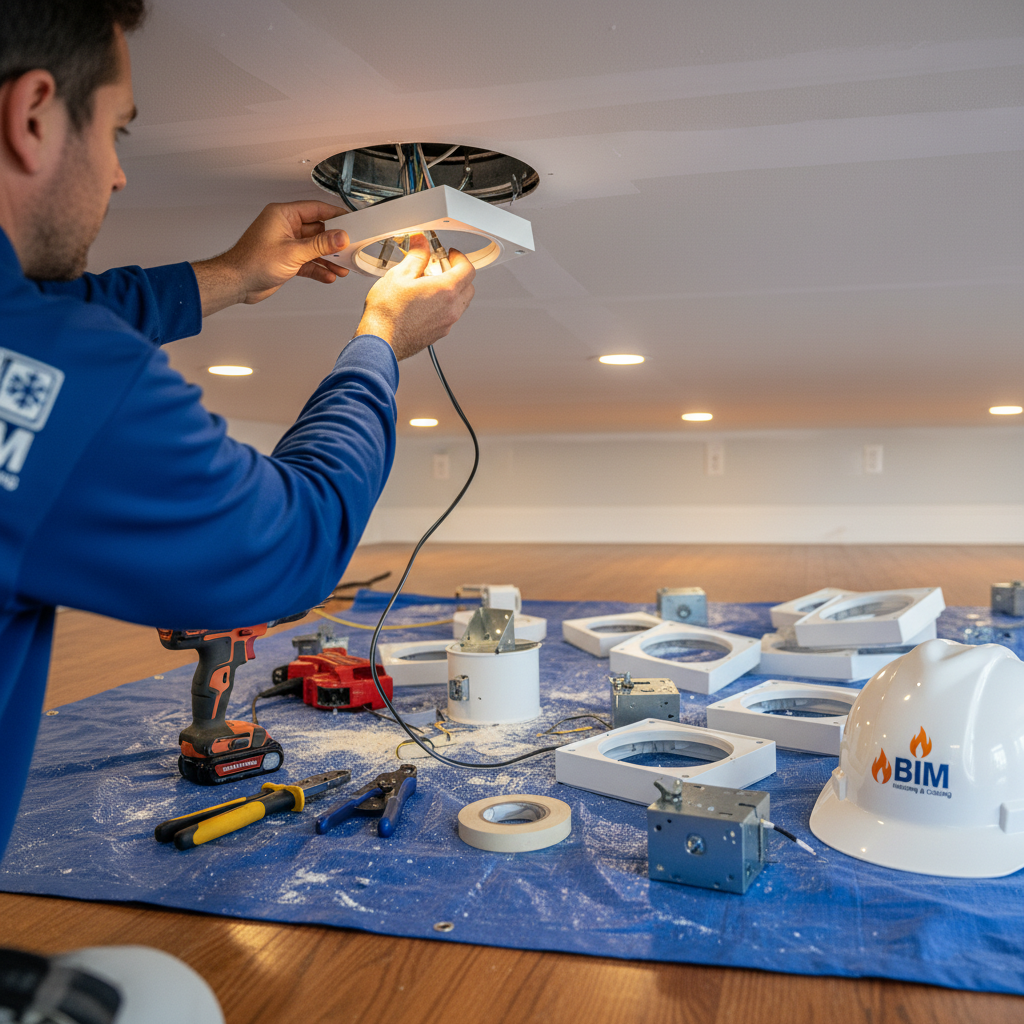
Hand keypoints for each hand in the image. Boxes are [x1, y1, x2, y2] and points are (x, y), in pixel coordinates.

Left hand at [192, 201, 349, 316]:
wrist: (236, 283)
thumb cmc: (251, 262)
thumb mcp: (293, 252)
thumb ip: (320, 245)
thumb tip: (340, 237)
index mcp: (283, 215)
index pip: (316, 209)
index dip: (335, 215)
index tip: (351, 221)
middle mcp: (285, 227)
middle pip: (318, 230)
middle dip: (334, 243)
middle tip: (349, 248)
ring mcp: (286, 244)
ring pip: (314, 248)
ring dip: (328, 259)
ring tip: (342, 267)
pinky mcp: (286, 259)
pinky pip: (308, 261)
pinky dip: (318, 269)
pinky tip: (328, 275)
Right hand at [354, 235, 475, 359]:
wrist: (381, 341)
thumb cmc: (387, 313)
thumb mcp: (400, 275)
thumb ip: (416, 256)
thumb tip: (421, 243)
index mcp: (446, 291)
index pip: (468, 269)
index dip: (460, 258)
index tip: (450, 254)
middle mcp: (451, 309)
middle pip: (468, 286)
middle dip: (458, 273)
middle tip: (440, 267)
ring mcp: (447, 323)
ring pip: (460, 302)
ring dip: (452, 290)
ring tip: (429, 284)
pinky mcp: (439, 333)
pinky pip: (450, 315)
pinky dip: (444, 305)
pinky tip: (425, 301)